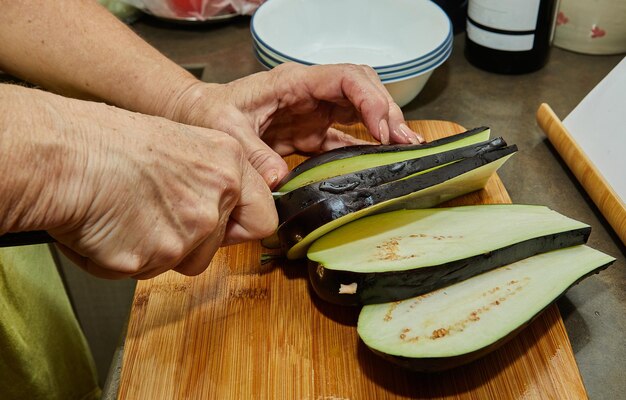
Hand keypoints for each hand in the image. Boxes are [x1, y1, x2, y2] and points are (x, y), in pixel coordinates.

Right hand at [2, 86, 276, 278]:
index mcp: (227, 164)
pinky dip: (126, 257)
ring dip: (159, 249)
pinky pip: (145, 271)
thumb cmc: (108, 141)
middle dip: (194, 241)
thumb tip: (223, 206)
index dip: (242, 226)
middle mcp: (215, 201)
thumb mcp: (180, 141)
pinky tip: (110, 228)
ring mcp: (186, 234)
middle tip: (157, 214)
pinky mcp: (152, 260)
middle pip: (219, 246)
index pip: (264, 218)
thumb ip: (212, 177)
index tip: (227, 226)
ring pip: (183, 262)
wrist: (63, 156)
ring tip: (128, 215)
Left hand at [170, 62, 423, 186]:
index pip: (346, 79)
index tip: (382, 129)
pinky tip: (378, 163)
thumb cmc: (210, 112)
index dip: (371, 100)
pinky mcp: (310, 133)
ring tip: (405, 150)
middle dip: (387, 112)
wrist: (198, 116)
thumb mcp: (225, 130)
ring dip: (383, 129)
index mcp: (294, 82)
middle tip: (404, 142)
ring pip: (360, 112)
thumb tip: (281, 179)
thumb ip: (253, 153)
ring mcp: (312, 113)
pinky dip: (364, 149)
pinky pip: (344, 138)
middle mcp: (310, 93)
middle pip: (363, 91)